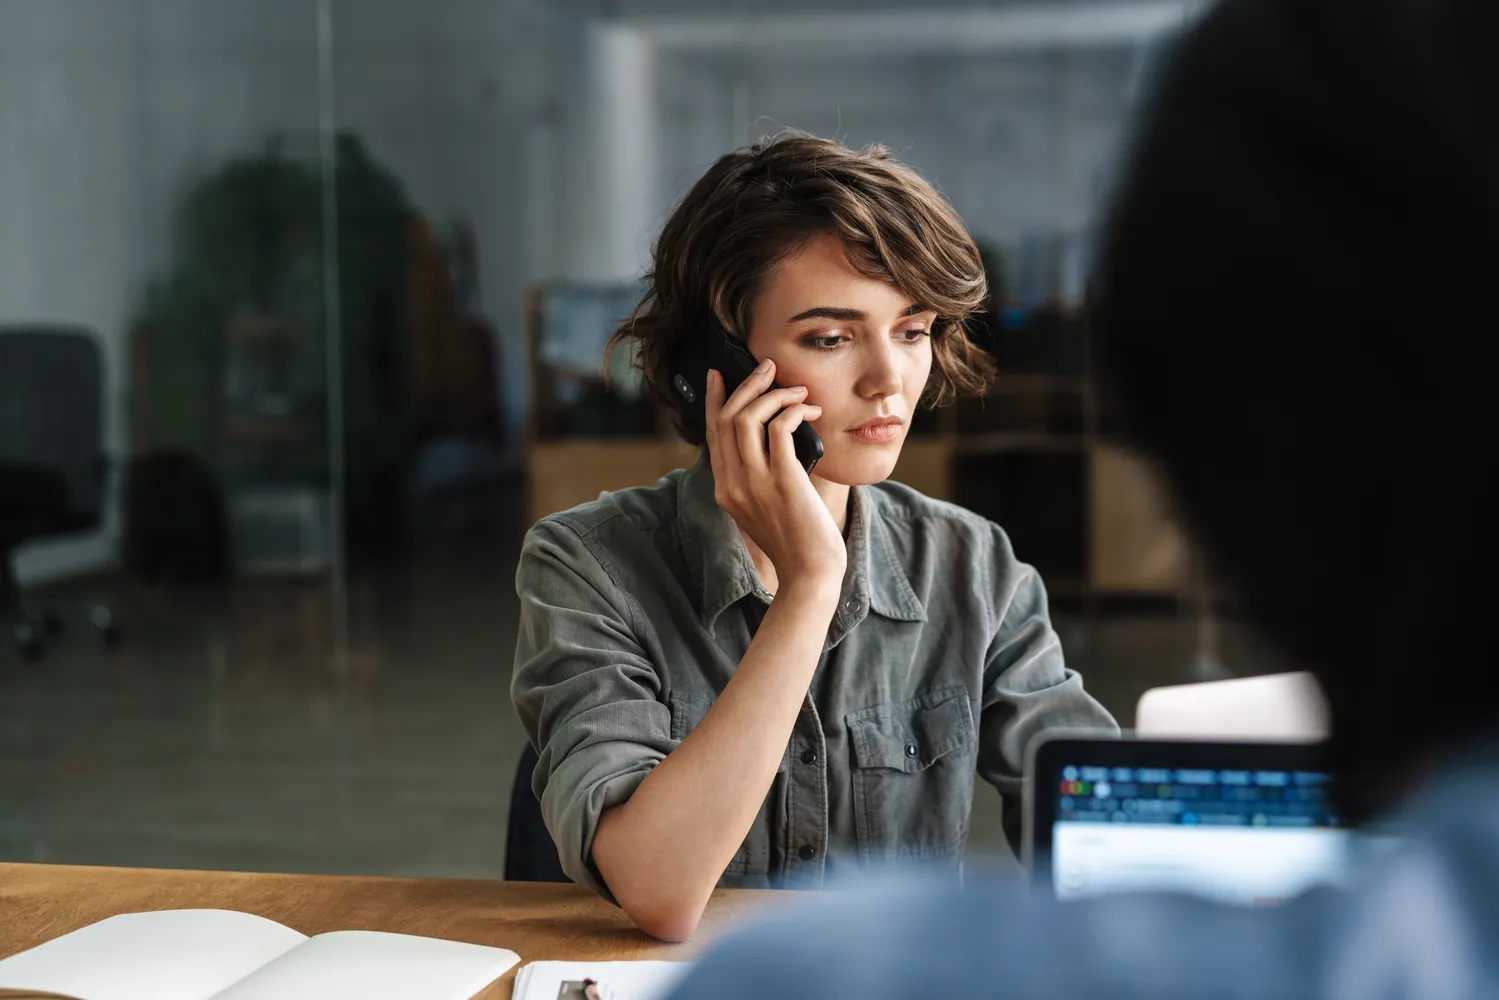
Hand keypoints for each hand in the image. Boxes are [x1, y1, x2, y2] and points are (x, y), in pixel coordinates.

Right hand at [704, 359, 846, 589]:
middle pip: (727, 419)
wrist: (811, 575)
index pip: (713, 434)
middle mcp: (732, 484)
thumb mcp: (766, 509)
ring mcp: (754, 484)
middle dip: (746, 385)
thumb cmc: (797, 542)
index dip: (715, 400)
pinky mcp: (782, 482)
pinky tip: (809, 412)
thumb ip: (759, 479)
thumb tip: (775, 437)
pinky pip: (779, 429)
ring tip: (797, 390)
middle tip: (768, 367)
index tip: (720, 375)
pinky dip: (793, 412)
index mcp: (725, 490)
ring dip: (773, 394)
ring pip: (748, 418)